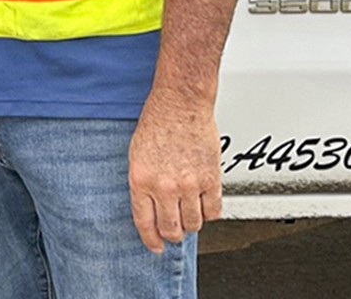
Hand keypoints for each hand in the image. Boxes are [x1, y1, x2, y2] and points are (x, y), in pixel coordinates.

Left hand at [128, 100, 221, 252]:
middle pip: (171, 229)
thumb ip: (144, 184)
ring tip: (189, 215)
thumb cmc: (157, 122)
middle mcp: (164, 186)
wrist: (181, 103)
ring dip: (191, 224)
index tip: (155, 247)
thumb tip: (150, 207)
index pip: (145, 223)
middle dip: (172, 235)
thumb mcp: (137, 155)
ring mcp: (189, 185)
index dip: (151, 240)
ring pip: (194, 224)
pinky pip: (214, 211)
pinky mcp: (211, 179)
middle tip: (175, 232)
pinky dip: (210, 213)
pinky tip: (205, 204)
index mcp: (141, 180)